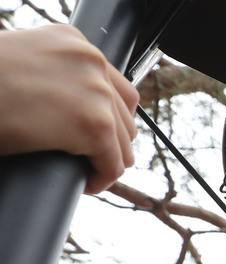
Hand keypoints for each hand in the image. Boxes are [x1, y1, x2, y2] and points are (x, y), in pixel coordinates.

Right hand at [0, 25, 139, 193]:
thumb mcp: (22, 65)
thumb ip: (55, 76)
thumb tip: (70, 105)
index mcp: (72, 41)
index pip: (115, 86)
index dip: (109, 116)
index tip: (93, 135)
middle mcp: (90, 60)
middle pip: (125, 115)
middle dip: (109, 141)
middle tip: (88, 156)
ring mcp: (97, 91)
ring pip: (123, 143)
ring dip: (105, 160)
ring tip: (85, 168)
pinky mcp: (95, 125)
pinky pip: (113, 165)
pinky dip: (102, 178)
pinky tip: (86, 182)